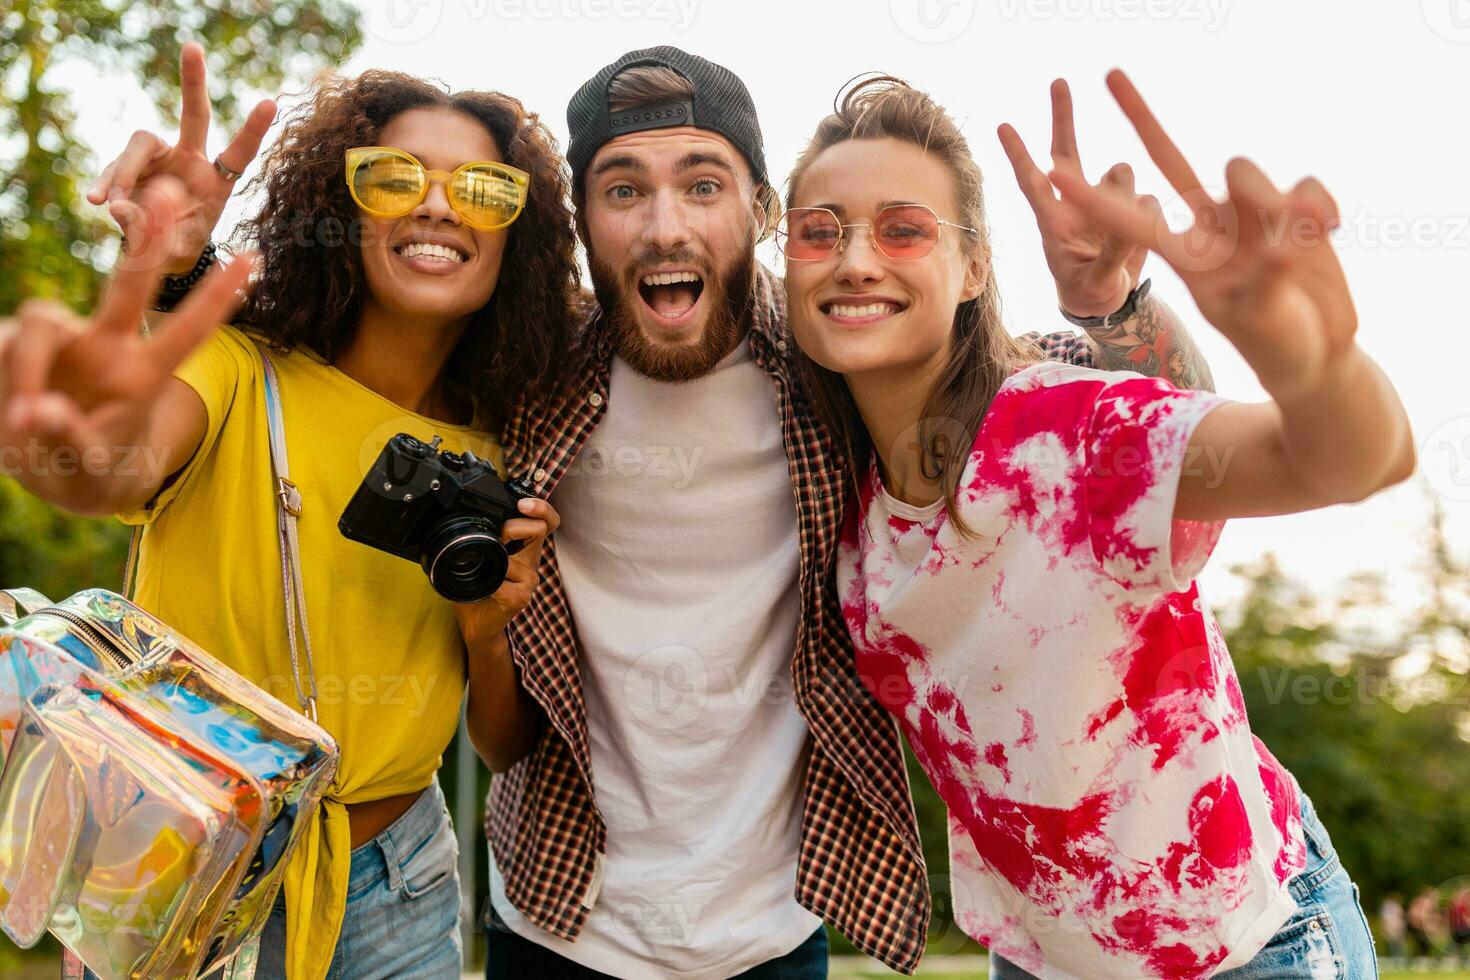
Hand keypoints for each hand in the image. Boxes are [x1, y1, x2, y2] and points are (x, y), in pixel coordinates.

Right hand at [0, 180, 256, 497]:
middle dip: (147, 245)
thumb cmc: (88, 469)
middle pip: (129, 288)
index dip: (218, 299)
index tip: (254, 261)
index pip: (188, 333)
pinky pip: (4, 343)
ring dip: (27, 367)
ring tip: (25, 422)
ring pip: (41, 319)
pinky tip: (9, 412)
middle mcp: (105, 348)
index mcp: (142, 377)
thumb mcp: (88, 468)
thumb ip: (70, 440)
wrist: (49, 471)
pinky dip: (6, 376)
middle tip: (167, 195)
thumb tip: (39, 411)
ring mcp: (62, 343)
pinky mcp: (17, 345)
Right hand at [85, 42, 275, 275]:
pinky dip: (106, 183)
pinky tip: (97, 200)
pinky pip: (115, 167)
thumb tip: (122, 207)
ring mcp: (158, 158)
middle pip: (194, 116)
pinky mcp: (129, 165)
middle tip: (193, 48)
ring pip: (140, 145)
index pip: (238, 152)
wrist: (158, 251)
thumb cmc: (181, 245)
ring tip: (115, 205)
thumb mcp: (177, 247)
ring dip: (124, 172)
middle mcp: (189, 158)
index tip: (271, 103)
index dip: (253, 130)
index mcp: (216, 178)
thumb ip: (157, 232)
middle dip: (194, 82)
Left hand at [453, 497, 560, 643]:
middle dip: (514, 527)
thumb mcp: (480, 555)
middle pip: (540, 529)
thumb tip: (461, 518)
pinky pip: (503, 581)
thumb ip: (482, 537)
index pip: (546, 521)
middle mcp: (531, 560)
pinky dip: (489, 583)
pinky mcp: (520, 597)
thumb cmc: (477, 587)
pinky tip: (483, 589)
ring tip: (483, 568)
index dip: (541, 508)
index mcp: (524, 546)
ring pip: (519, 555)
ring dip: (496, 558)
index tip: (523, 505)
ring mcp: (528, 579)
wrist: (476, 623)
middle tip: (498, 536)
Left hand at [999, 79, 1151, 317]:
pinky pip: (1146, 198)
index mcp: (1055, 223)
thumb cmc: (1088, 292)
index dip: (1019, 155)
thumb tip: (1131, 210)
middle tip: (1058, 81)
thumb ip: (1113, 252)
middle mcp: (1076, 203)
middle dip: (1063, 116)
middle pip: (1066, 152)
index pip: (1033, 184)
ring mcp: (1103, 201)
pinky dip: (1147, 215)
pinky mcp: (1131, 205)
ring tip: (1124, 232)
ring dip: (1126, 192)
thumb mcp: (1097, 282)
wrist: (1108, 301)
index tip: (1002, 125)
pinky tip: (1141, 238)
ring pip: (1120, 173)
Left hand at [1047, 70, 1353, 399]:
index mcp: (1185, 258)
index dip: (1095, 197)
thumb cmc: (1276, 343)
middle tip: (1109, 74)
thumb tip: (1280, 236)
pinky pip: (1304, 184)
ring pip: (1245, 172)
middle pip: (1170, 159)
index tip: (1054, 171)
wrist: (1316, 350)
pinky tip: (1332, 227)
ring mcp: (1250, 213)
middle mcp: (1210, 226)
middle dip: (1140, 118)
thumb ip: (1266, 275)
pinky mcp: (1292, 206)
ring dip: (1274, 201)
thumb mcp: (1260, 316)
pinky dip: (1320, 204)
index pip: (1132, 220)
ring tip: (1299, 243)